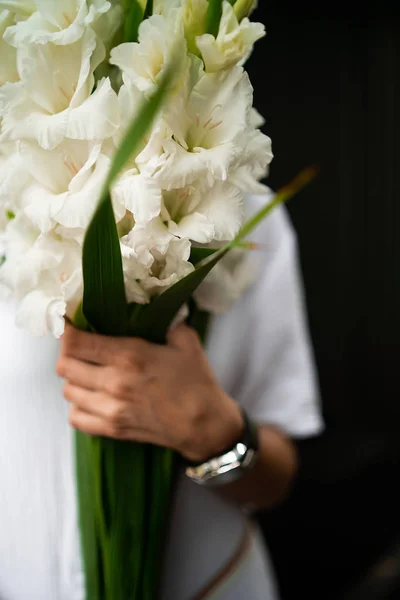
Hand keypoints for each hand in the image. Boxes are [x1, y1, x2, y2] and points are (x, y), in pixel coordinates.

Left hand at [57, 323, 242, 461]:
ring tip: (87, 372)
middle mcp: (114, 382)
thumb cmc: (197, 381)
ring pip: (67, 391)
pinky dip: (78, 406)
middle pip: (65, 366)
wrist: (205, 425)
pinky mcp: (113, 429)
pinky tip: (91, 397)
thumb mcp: (185, 341)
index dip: (65, 331)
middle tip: (79, 347)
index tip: (67, 324)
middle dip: (68, 353)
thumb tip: (153, 308)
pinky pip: (76, 418)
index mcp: (129, 356)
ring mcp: (111, 409)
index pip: (76, 342)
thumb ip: (166, 321)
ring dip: (74, 379)